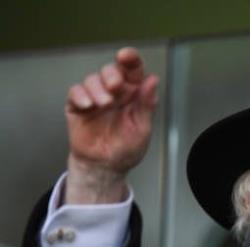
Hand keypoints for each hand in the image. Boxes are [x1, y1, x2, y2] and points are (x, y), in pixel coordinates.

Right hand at [64, 47, 158, 203]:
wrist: (105, 167)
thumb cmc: (126, 148)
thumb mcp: (142, 128)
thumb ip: (146, 104)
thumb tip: (152, 80)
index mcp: (134, 95)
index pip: (133, 71)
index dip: (130, 59)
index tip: (126, 56)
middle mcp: (114, 93)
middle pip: (111, 70)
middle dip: (112, 74)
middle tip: (115, 86)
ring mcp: (95, 98)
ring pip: (92, 79)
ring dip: (98, 88)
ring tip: (104, 104)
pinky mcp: (78, 107)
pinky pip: (75, 92)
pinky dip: (80, 95)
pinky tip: (88, 105)